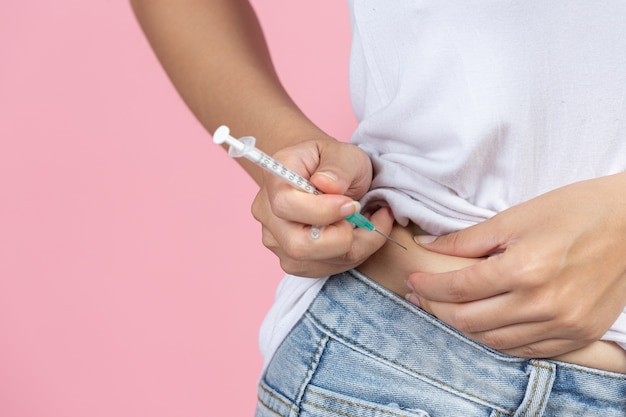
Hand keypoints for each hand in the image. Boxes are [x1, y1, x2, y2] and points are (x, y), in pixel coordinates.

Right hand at [252, 138, 393, 276]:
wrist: (325, 177)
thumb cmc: (332, 162)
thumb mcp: (343, 153)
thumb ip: (338, 166)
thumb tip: (328, 185)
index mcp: (275, 179)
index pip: (287, 206)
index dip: (323, 211)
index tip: (351, 203)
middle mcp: (267, 213)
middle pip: (298, 246)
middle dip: (341, 238)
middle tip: (359, 217)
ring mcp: (277, 241)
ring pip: (315, 263)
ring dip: (353, 248)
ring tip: (367, 222)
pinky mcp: (292, 261)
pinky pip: (325, 270)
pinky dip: (350, 255)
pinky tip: (358, 234)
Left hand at [406, 173, 625, 357]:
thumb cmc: (574, 210)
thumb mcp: (515, 217)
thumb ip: (467, 239)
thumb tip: (427, 246)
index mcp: (525, 268)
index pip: (459, 288)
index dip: (428, 286)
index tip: (413, 280)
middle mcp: (543, 303)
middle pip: (470, 320)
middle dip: (437, 308)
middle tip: (422, 296)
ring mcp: (564, 323)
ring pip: (494, 340)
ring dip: (463, 327)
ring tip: (448, 309)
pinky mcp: (579, 332)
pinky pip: (526, 349)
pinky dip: (498, 339)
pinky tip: (485, 324)